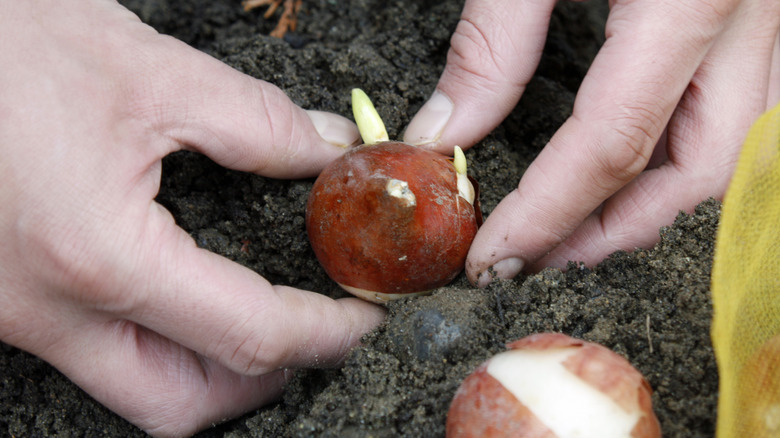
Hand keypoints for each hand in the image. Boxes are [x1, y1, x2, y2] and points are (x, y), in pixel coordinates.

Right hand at [0, 1, 384, 435]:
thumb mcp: (145, 70)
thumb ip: (255, 122)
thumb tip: (325, 150)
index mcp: (97, 257)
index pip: (246, 335)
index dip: (322, 332)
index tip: (359, 314)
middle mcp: (45, 311)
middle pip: (182, 402)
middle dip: (264, 379)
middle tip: (314, 331)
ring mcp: (11, 316)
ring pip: (131, 392)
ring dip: (207, 373)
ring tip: (255, 321)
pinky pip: (90, 355)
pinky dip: (154, 344)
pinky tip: (181, 297)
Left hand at [404, 0, 779, 284]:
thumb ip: (496, 38)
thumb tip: (450, 130)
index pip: (613, 144)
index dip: (550, 214)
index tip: (496, 256)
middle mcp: (754, 13)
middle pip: (699, 170)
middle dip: (616, 230)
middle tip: (542, 256)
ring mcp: (775, 13)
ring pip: (736, 150)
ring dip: (659, 204)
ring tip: (582, 229)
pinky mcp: (763, 8)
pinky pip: (746, 109)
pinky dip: (688, 155)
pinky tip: (637, 166)